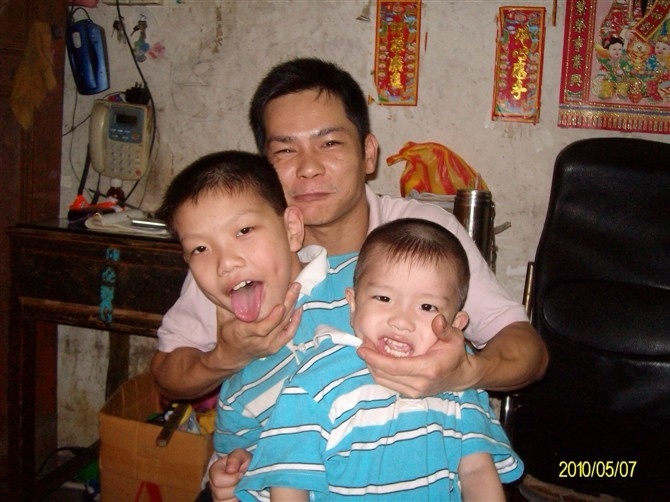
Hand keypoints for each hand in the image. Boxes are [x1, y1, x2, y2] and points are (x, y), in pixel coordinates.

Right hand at [209, 449, 251, 501]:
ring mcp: (217, 495)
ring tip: (241, 488)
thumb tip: (230, 470)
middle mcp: (213, 484)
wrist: (251, 471)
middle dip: (234, 488)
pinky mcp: (223, 501)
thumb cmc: (244, 462)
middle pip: (219, 494)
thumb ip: (235, 458)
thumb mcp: (242, 455)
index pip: (217, 480)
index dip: (232, 479)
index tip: (241, 474)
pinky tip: (239, 495)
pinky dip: (235, 501)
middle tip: (241, 481)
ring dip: (236, 496)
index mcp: (215, 470)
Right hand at [214, 282, 302, 364]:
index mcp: (243, 333)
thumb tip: (233, 281)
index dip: (273, 319)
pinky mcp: (276, 347)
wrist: (231, 355)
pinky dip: (295, 321)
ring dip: (292, 306)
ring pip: (284, 326)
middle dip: (287, 302)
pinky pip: (289, 334)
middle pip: (277, 323)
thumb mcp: (223, 317)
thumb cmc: (227, 333)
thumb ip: (229, 303)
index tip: (280, 305)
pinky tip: (299, 308)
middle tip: (294, 285)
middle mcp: (258, 341)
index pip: (261, 329)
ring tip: (296, 290)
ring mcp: (268, 345)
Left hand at [357, 314, 475, 396]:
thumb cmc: (455, 353)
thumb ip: (445, 328)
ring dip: (372, 366)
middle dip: (370, 360)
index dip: (375, 358)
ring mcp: (414, 391)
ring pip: (383, 381)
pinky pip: (388, 384)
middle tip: (362, 344)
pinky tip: (376, 359)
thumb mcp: (455, 337)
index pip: (394, 367)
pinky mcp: (410, 393)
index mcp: (428, 370)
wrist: (460, 376)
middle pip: (384, 375)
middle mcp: (419, 384)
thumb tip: (438, 319)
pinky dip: (379, 372)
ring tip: (367, 350)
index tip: (362, 348)